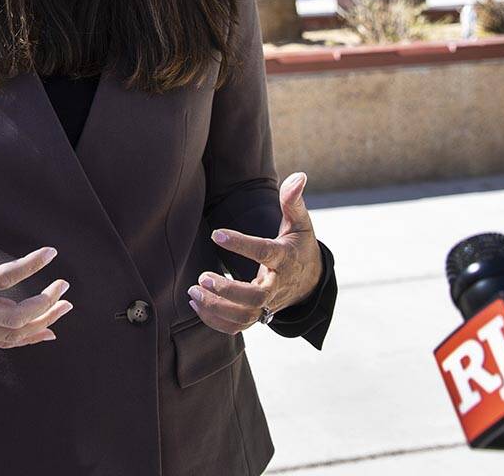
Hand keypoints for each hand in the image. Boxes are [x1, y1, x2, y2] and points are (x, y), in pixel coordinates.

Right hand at [0, 187, 72, 348]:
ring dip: (43, 322)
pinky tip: (49, 330)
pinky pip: (4, 344)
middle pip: (13, 317)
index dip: (30, 266)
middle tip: (64, 284)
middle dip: (44, 304)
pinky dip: (29, 339)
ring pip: (12, 335)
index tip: (51, 252)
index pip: (1, 277)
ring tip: (65, 305)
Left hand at [187, 172, 321, 334]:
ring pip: (244, 317)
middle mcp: (276, 286)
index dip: (242, 244)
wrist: (310, 282)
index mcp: (285, 259)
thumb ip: (293, 201)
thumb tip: (298, 176)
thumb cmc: (299, 246)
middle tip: (202, 278)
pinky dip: (215, 321)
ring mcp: (267, 305)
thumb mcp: (300, 223)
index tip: (216, 234)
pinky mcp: (257, 316)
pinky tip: (195, 303)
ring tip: (193, 291)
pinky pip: (237, 326)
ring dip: (216, 308)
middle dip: (228, 291)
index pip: (265, 253)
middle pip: (255, 298)